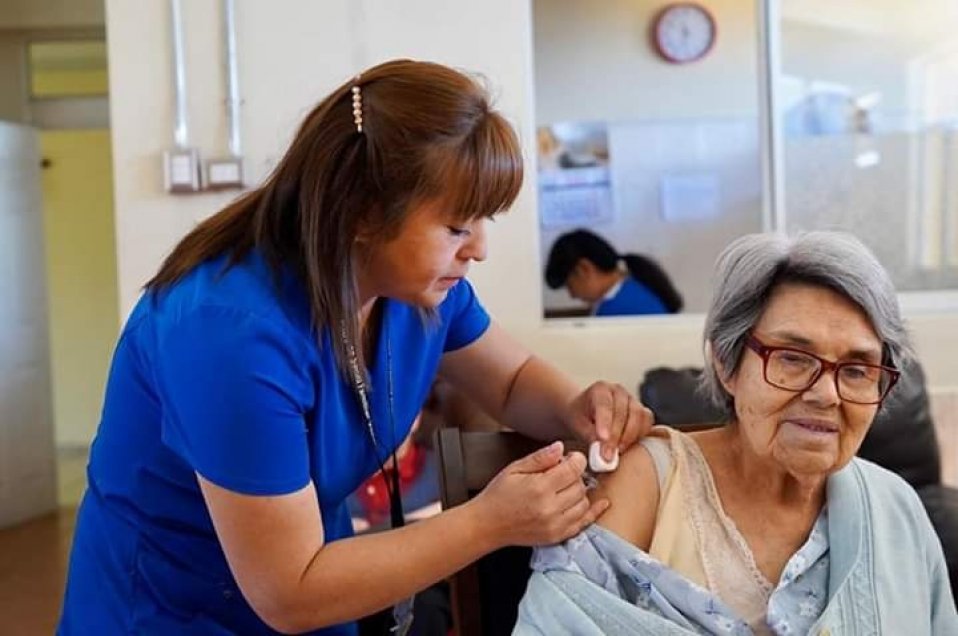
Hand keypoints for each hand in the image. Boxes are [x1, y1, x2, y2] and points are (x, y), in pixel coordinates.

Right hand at [473, 441, 608, 546]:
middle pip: (580, 485)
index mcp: (539, 487)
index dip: (576, 459)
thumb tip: (561, 448)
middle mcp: (550, 508)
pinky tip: (602, 503)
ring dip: (580, 492)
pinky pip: (583, 523)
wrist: (487, 525)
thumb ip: (540, 458)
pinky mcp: (557, 536)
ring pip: (584, 502)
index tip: (571, 458)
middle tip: (563, 472)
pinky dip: (594, 512)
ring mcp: (555, 524)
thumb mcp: (515, 469)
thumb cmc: (498, 495)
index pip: (574, 469)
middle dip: (575, 475)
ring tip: (565, 487)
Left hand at [566, 381, 653, 461]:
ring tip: (616, 452)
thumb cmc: (581, 418)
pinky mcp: (642, 412)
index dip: (605, 422)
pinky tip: (627, 446)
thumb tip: (602, 451)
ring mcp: (633, 400)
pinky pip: (647, 422)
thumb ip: (589, 435)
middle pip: (623, 412)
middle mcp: (619, 391)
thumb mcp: (578, 425)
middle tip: (608, 455)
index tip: (602, 439)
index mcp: (600, 389)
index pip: (604, 405)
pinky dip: (640, 435)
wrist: (587, 413)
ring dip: (629, 437)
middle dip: (615, 436)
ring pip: (638, 416)